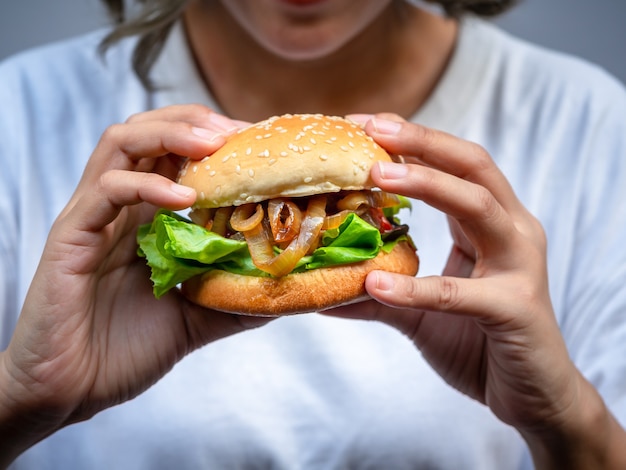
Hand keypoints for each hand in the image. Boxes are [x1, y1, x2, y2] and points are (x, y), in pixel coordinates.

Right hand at [0, 105, 267, 462]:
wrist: (72, 389)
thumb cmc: (127, 350)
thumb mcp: (198, 319)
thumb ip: (235, 298)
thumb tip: (288, 288)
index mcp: (146, 218)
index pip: (175, 154)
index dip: (214, 139)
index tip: (257, 143)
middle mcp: (119, 207)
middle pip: (148, 132)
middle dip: (195, 122)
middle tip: (237, 133)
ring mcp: (94, 217)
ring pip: (122, 143)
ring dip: (171, 134)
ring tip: (213, 145)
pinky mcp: (71, 236)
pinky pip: (107, 191)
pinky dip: (148, 185)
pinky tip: (184, 198)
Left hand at [325, 114, 625, 467]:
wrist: (533, 396)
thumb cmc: (480, 342)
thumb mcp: (422, 310)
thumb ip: (379, 292)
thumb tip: (324, 284)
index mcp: (492, 223)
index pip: (454, 165)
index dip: (411, 141)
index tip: (362, 124)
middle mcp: (512, 232)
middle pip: (472, 166)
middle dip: (422, 142)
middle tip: (371, 127)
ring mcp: (520, 267)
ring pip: (479, 207)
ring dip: (428, 185)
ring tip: (377, 176)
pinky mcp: (517, 310)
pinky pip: (464, 294)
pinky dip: (419, 288)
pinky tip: (378, 286)